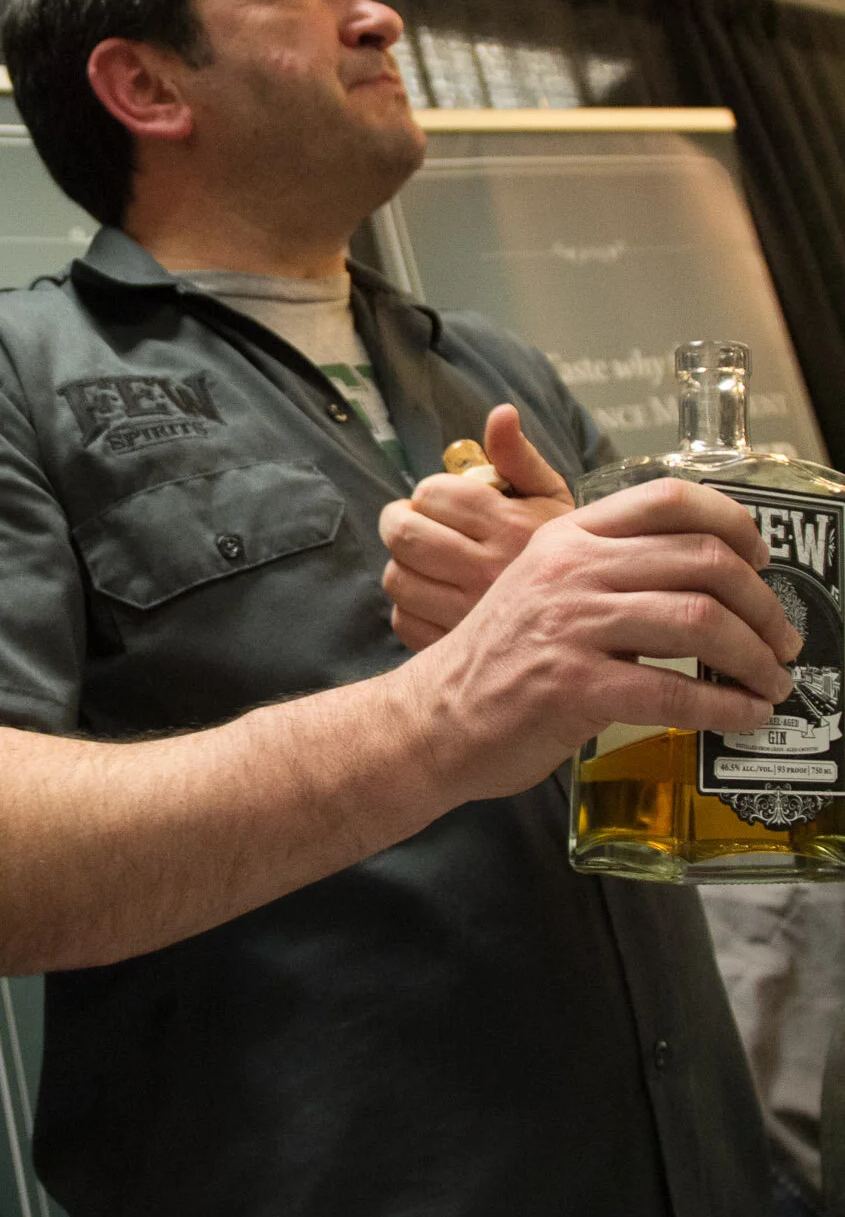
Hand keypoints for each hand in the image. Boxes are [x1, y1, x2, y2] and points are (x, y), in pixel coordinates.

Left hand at [378, 405, 571, 648]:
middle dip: (400, 520)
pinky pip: (403, 619)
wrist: (596, 626)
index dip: (429, 492)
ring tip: (427, 559)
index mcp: (510, 526)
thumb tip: (500, 413)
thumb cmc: (569, 556)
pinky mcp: (454, 648)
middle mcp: (486, 571)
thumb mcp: (554, 498)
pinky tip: (434, 596)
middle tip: (415, 521)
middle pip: (403, 535)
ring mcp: (467, 615)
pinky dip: (409, 606)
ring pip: (396, 578)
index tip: (441, 499)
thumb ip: (520, 457)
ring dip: (403, 563)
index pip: (433, 494)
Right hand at [396, 475, 802, 805]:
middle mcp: (572, 569)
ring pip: (698, 620)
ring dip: (755, 656)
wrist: (435, 717)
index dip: (733, 523)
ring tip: (772, 681)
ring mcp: (571, 625)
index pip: (669, 499)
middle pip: (701, 559)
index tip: (759, 560)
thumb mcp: (541, 582)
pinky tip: (742, 717)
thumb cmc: (499, 657)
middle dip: (763, 605)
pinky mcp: (574, 687)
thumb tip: (700, 574)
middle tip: (782, 638)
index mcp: (568, 535)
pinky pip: (674, 692)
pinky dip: (725, 708)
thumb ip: (606, 565)